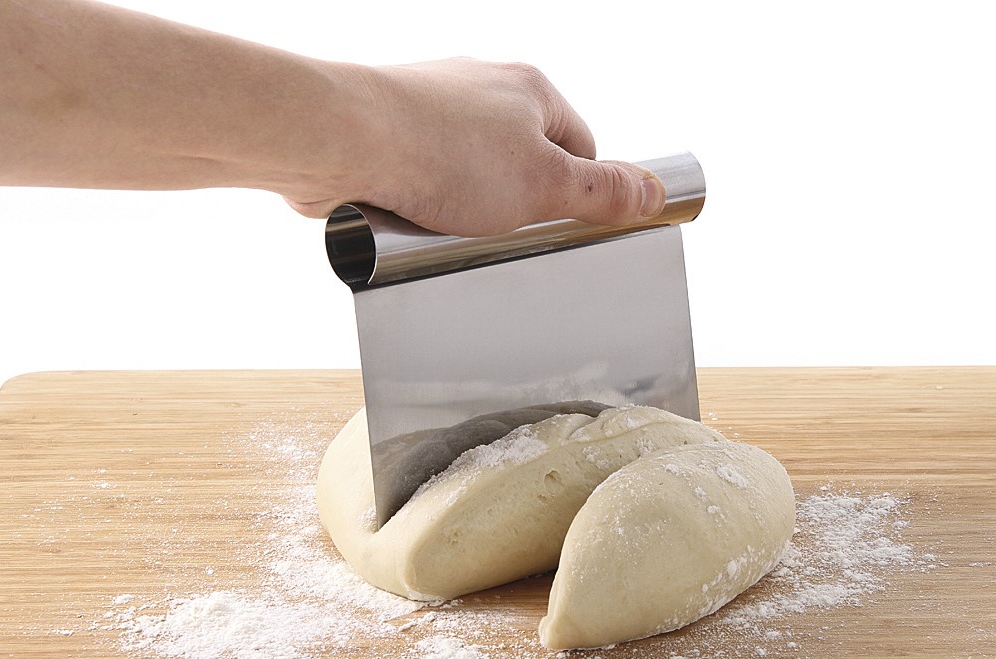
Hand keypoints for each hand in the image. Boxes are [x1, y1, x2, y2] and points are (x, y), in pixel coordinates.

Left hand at [283, 58, 665, 235]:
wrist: (341, 140)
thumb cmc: (441, 154)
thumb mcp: (544, 186)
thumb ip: (602, 193)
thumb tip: (654, 192)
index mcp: (531, 88)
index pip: (582, 146)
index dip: (577, 193)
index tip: (561, 223)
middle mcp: (482, 88)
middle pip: (523, 160)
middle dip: (517, 203)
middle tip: (504, 233)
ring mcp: (432, 105)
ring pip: (471, 172)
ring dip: (467, 206)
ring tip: (452, 228)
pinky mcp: (391, 131)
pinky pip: (426, 176)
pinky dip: (425, 201)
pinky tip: (416, 221)